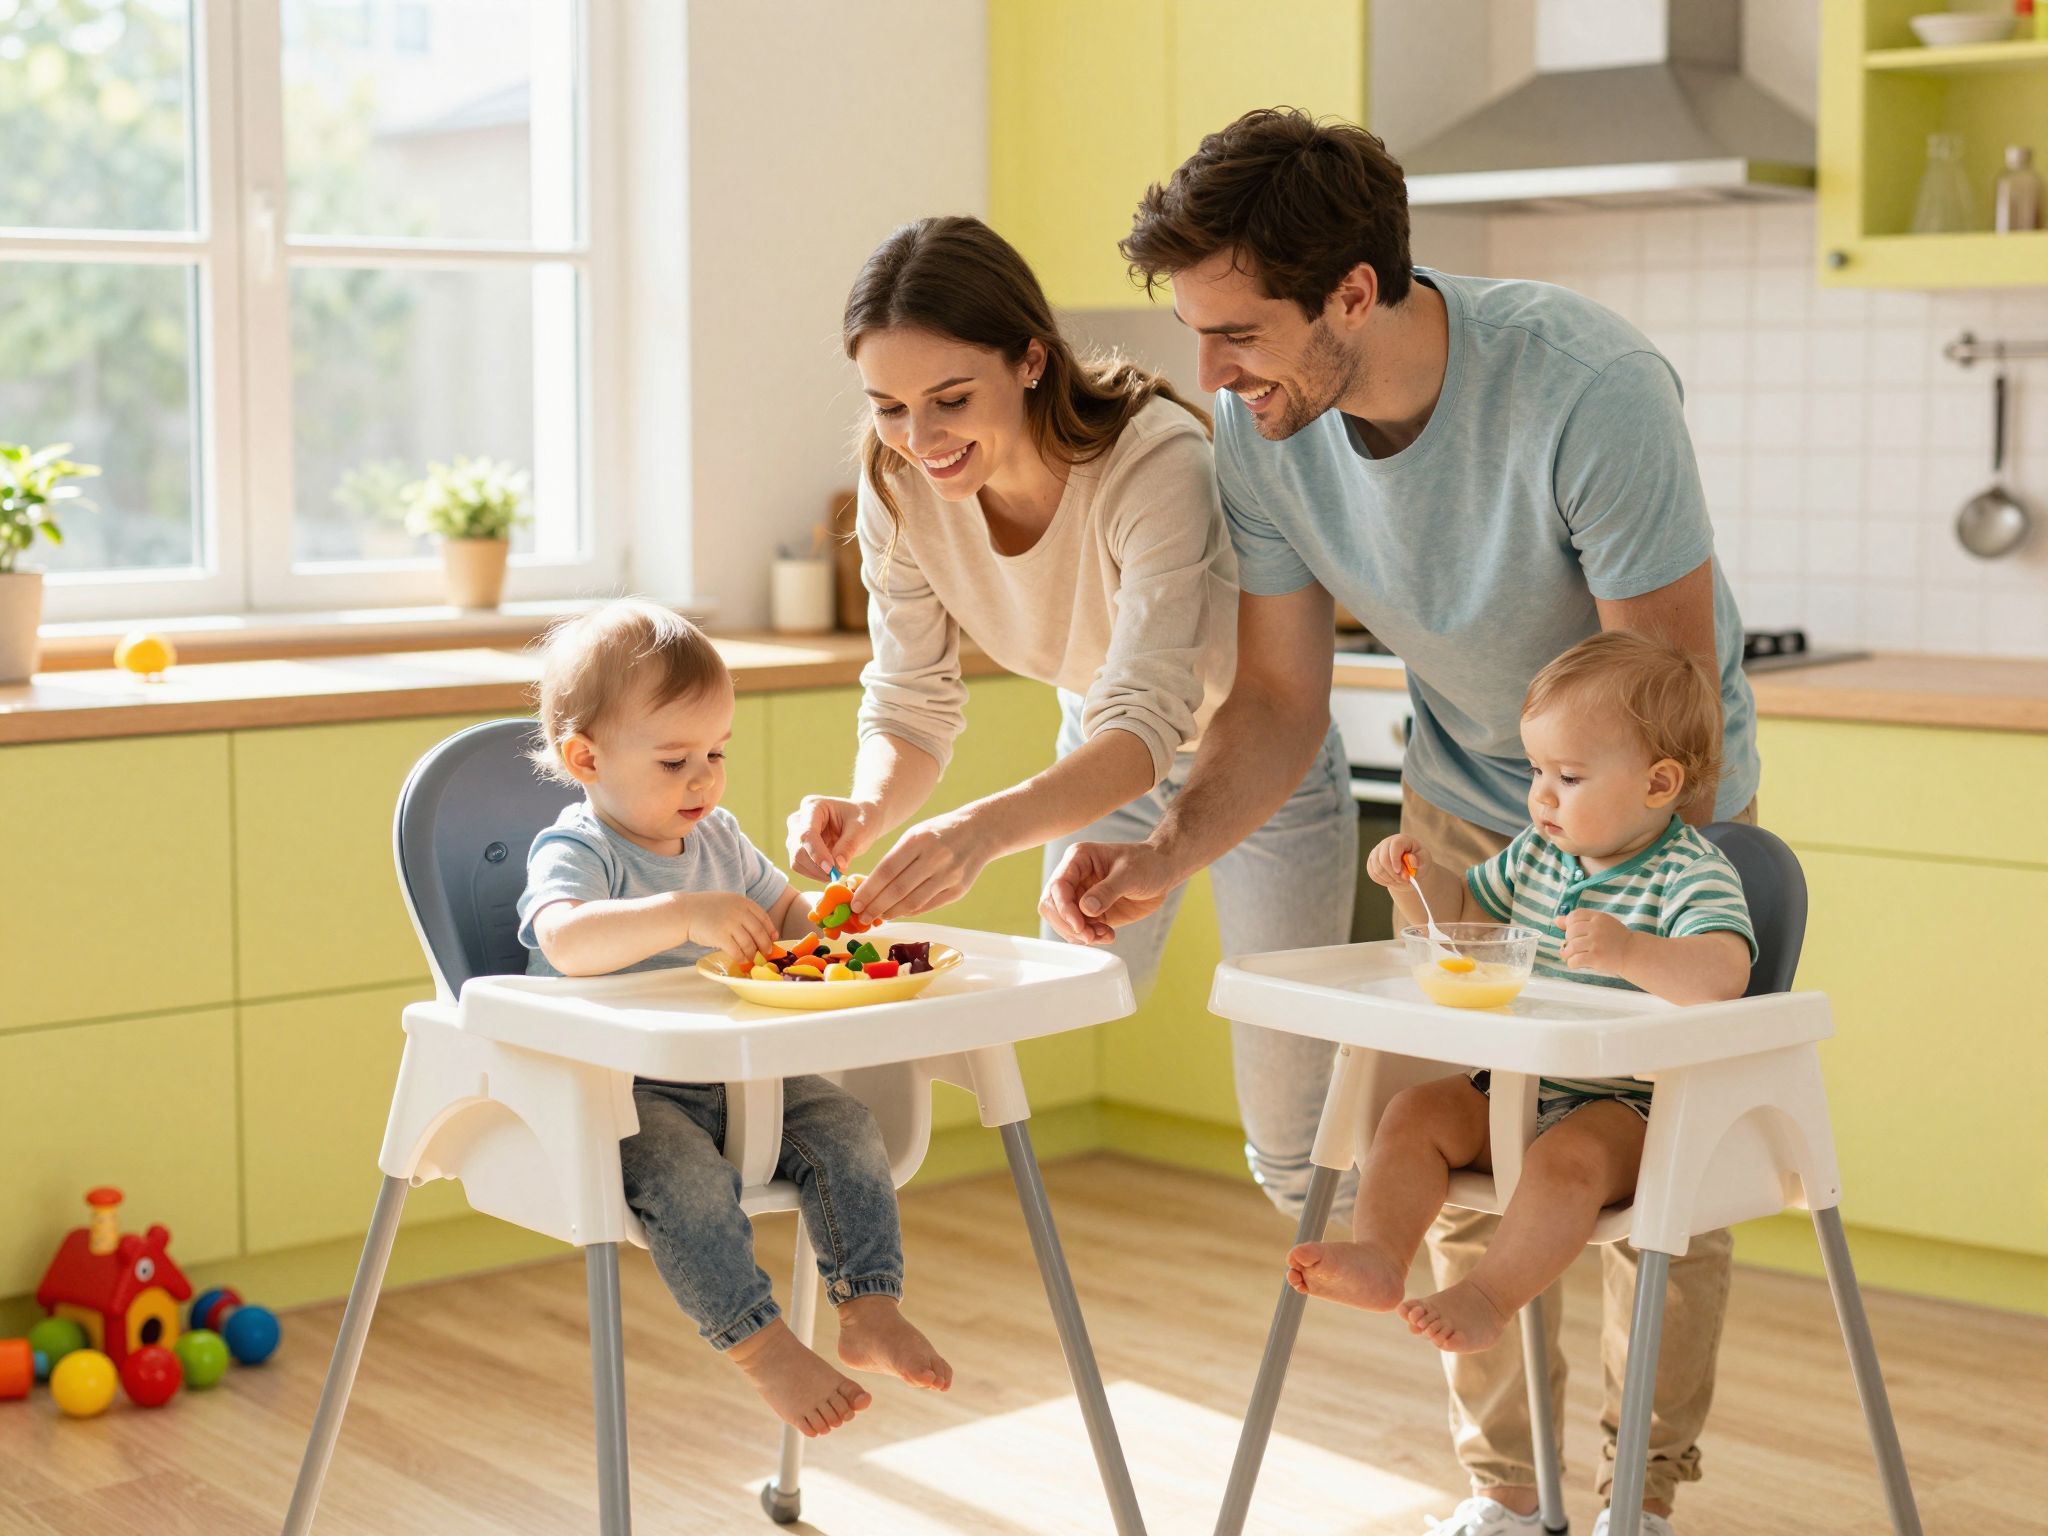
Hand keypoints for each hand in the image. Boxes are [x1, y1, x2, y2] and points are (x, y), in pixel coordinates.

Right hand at [677, 892, 779, 960]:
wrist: (684, 911)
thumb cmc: (706, 909)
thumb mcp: (727, 902)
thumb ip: (743, 911)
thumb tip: (761, 930)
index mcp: (742, 902)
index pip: (763, 917)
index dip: (770, 929)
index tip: (773, 938)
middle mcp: (738, 911)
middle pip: (759, 932)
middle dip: (765, 945)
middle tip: (767, 952)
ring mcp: (730, 924)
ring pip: (749, 944)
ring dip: (752, 954)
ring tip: (752, 958)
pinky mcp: (720, 936)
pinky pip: (736, 951)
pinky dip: (741, 958)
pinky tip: (742, 960)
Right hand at [786, 795, 881, 880]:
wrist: (862, 820)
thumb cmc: (863, 818)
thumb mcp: (862, 828)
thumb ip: (849, 845)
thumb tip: (837, 867)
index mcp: (813, 806)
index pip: (807, 833)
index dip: (817, 854)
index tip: (831, 870)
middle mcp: (799, 820)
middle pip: (798, 849)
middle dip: (817, 866)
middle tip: (839, 876)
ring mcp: (795, 835)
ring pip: (796, 861)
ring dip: (816, 873)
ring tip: (839, 873)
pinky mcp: (799, 850)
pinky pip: (801, 867)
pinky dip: (815, 874)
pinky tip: (832, 873)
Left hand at [852, 812, 995, 921]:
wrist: (979, 832)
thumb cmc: (938, 833)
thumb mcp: (915, 835)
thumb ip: (895, 859)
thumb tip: (870, 887)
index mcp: (919, 840)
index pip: (887, 870)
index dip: (869, 889)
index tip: (855, 902)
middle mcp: (935, 858)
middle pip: (898, 889)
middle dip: (875, 906)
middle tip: (861, 916)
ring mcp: (949, 876)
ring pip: (913, 902)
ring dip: (891, 912)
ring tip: (877, 917)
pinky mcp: (958, 890)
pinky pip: (928, 905)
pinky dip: (909, 911)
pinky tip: (897, 913)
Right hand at [1040, 840, 1179, 944]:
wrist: (1163, 872)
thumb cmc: (1147, 863)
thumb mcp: (1130, 874)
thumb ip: (1107, 891)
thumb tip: (1085, 908)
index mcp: (1078, 859)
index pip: (1058, 886)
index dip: (1064, 908)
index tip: (1080, 926)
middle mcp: (1074, 877)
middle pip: (1052, 906)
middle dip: (1068, 924)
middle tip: (1090, 935)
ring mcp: (1081, 896)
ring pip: (1063, 921)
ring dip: (1080, 934)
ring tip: (1104, 934)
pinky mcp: (1091, 913)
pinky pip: (1080, 930)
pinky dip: (1090, 938)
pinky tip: (1108, 935)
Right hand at [1366, 833, 1425, 888]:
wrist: (1410, 868)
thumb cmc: (1418, 861)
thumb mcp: (1424, 860)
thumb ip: (1420, 859)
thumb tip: (1410, 859)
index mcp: (1401, 839)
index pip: (1394, 846)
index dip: (1395, 859)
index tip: (1399, 872)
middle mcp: (1386, 843)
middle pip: (1383, 858)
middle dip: (1393, 873)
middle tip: (1404, 881)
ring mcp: (1377, 852)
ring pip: (1376, 867)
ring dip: (1388, 878)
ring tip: (1400, 881)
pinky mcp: (1372, 861)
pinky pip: (1373, 873)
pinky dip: (1382, 880)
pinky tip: (1391, 881)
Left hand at [1560, 909, 1635, 976]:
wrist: (1633, 953)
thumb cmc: (1616, 939)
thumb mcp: (1601, 924)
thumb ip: (1580, 921)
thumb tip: (1557, 920)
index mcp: (1598, 918)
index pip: (1574, 916)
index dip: (1569, 925)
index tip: (1574, 933)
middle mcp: (1596, 928)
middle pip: (1570, 932)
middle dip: (1569, 940)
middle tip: (1576, 946)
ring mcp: (1596, 943)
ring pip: (1570, 947)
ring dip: (1568, 953)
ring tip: (1574, 956)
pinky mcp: (1596, 957)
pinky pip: (1575, 960)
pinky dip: (1572, 963)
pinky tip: (1578, 963)